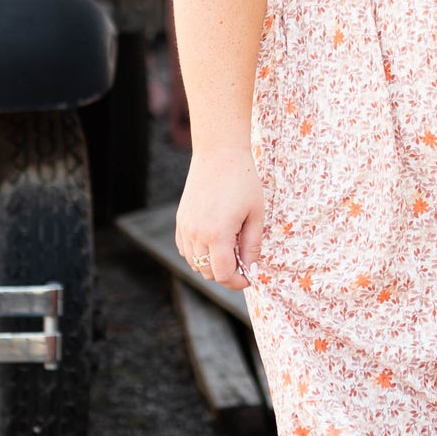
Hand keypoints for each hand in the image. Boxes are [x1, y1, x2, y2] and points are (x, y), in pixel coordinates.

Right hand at [175, 146, 264, 289]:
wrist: (219, 154)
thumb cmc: (243, 181)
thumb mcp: (256, 215)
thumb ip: (252, 246)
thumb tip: (251, 270)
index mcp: (217, 234)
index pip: (223, 275)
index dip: (238, 281)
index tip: (249, 276)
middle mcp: (196, 234)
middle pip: (208, 272)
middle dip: (226, 273)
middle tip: (243, 260)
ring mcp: (185, 227)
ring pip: (195, 263)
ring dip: (212, 264)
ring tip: (230, 248)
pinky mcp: (180, 220)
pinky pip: (185, 249)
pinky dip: (198, 253)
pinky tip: (214, 241)